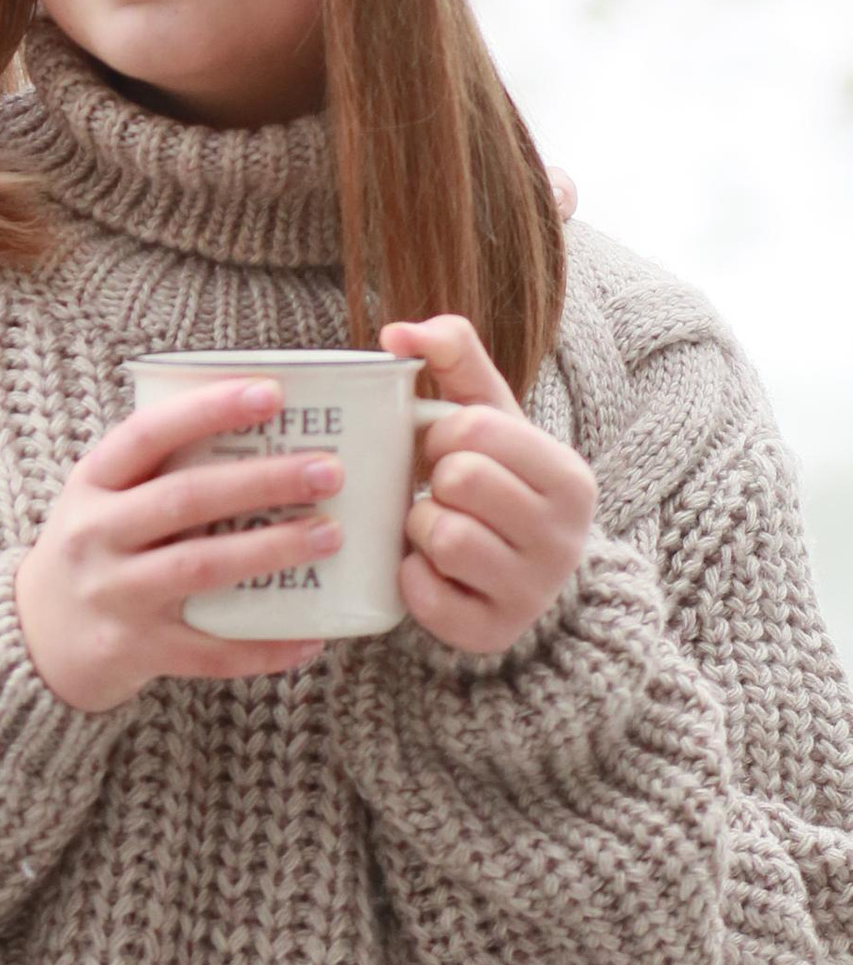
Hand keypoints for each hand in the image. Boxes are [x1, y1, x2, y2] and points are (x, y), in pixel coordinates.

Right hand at [15, 376, 340, 713]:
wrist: (36, 638)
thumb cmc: (94, 550)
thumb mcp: (103, 498)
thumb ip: (160, 469)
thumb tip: (268, 431)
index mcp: (93, 483)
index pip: (148, 433)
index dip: (208, 409)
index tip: (272, 393)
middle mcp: (96, 534)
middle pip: (185, 498)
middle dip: (263, 480)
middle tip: (327, 472)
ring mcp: (114, 595)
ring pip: (201, 568)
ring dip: (271, 550)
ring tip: (330, 535)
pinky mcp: (136, 649)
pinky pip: (210, 651)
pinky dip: (264, 646)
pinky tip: (311, 637)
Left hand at [383, 315, 593, 657]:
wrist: (521, 581)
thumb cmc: (496, 484)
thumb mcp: (490, 419)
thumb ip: (454, 358)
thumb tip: (397, 331)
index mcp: (568, 476)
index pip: (474, 428)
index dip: (441, 433)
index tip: (448, 450)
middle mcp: (564, 537)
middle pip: (458, 480)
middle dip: (432, 482)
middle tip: (442, 494)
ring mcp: (532, 592)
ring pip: (440, 536)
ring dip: (419, 529)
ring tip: (436, 529)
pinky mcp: (491, 634)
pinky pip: (423, 594)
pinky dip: (411, 578)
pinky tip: (430, 571)